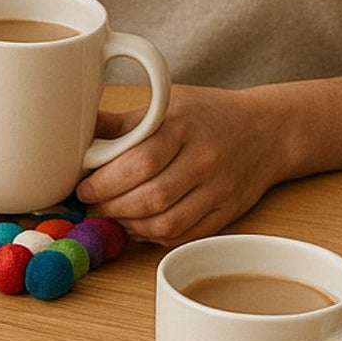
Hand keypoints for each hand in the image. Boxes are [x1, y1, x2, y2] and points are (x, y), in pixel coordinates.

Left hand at [75, 85, 286, 244]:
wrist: (267, 130)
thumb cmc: (207, 115)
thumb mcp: (167, 103)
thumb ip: (123, 122)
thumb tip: (74, 128)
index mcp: (183, 126)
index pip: (140, 162)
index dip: (105, 181)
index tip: (84, 188)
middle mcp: (205, 159)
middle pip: (151, 197)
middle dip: (112, 207)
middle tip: (94, 206)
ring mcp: (219, 189)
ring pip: (167, 222)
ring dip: (131, 226)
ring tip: (114, 216)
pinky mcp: (228, 212)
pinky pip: (185, 235)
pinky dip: (156, 236)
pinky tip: (140, 226)